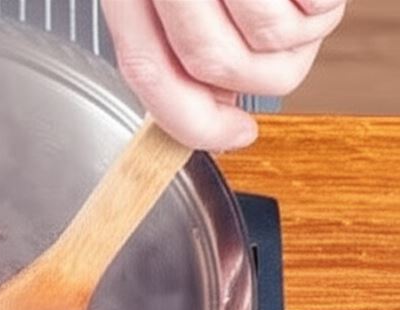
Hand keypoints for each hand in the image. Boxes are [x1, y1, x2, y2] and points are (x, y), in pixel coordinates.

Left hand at [101, 0, 344, 150]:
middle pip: (215, 64)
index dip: (193, 123)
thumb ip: (176, 45)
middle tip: (276, 44)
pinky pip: (321, 5)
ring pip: (271, 39)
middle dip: (256, 73)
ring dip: (299, 29)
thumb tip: (216, 104)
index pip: (150, 73)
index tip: (237, 134)